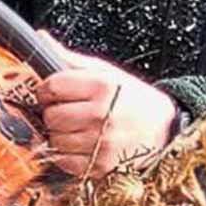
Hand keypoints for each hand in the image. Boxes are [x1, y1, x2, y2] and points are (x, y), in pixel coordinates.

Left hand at [35, 44, 177, 179]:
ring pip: (54, 140)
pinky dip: (67, 154)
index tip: (54, 92)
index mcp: (103, 87)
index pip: (52, 87)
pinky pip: (64, 162)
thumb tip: (41, 39)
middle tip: (67, 111)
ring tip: (76, 128)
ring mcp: (101, 144)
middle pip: (51, 116)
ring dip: (60, 135)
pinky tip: (81, 144)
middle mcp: (102, 115)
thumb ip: (72, 60)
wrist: (164, 129)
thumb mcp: (108, 74)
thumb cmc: (133, 99)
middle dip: (53, 112)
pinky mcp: (101, 167)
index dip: (47, 89)